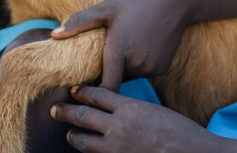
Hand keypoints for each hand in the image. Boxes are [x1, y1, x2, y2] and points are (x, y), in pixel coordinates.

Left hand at [51, 0, 187, 91]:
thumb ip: (80, 22)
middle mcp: (136, 64)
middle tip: (100, 59)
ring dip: (122, 69)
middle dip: (105, 73)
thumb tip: (53, 35)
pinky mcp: (162, 68)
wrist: (178, 1)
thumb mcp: (108, 7)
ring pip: (128, 76)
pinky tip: (140, 46)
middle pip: (114, 79)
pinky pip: (142, 72)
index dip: (91, 93)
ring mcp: (151, 68)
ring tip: (123, 47)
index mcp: (118, 51)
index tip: (80, 91)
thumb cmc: (139, 1)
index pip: (103, 89)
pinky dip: (137, 65)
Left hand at [52, 86, 219, 152]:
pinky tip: (88, 151)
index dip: (82, 92)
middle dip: (65, 112)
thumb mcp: (156, 111)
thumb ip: (134, 109)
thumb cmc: (182, 131)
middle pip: (83, 116)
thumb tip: (119, 108)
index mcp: (129, 108)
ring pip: (84, 141)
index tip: (73, 90)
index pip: (97, 95)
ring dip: (74, 136)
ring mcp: (117, 149)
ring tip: (69, 132)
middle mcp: (119, 127)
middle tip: (54, 109)